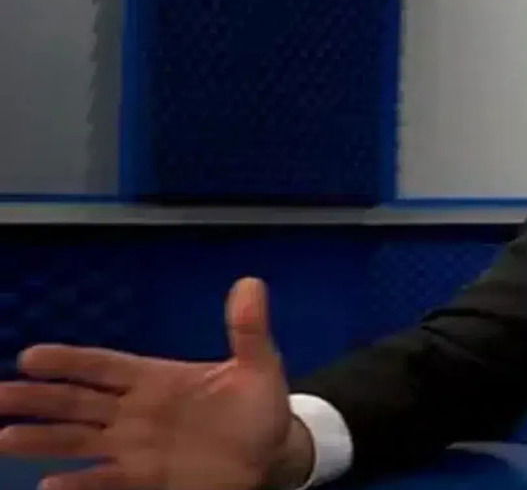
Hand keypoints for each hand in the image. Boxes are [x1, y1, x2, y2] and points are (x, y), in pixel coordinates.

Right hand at [0, 278, 313, 489]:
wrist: (273, 452)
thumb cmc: (258, 406)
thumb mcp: (259, 366)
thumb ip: (248, 330)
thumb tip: (251, 283)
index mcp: (156, 378)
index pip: (103, 366)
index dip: (69, 362)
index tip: (30, 357)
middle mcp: (135, 411)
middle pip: (77, 403)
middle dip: (37, 399)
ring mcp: (136, 446)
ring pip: (79, 441)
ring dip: (43, 440)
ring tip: (5, 438)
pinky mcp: (146, 478)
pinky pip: (106, 480)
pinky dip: (80, 483)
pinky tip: (49, 484)